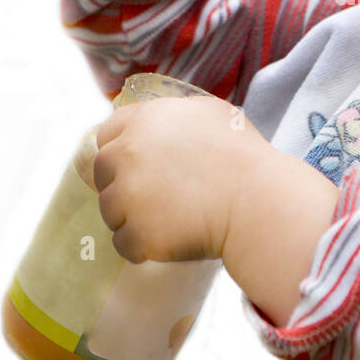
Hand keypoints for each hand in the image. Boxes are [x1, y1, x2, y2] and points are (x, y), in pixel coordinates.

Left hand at [91, 94, 267, 263]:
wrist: (257, 200)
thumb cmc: (243, 155)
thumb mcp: (211, 113)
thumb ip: (176, 114)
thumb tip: (162, 124)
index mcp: (145, 121)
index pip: (108, 132)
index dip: (120, 148)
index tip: (134, 164)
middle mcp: (128, 153)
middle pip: (103, 172)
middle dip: (121, 184)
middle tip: (150, 197)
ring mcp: (129, 195)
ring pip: (110, 211)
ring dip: (131, 216)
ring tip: (165, 221)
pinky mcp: (137, 232)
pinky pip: (125, 243)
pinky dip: (142, 247)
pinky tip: (165, 242)